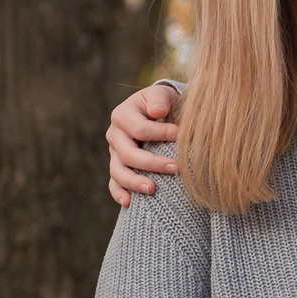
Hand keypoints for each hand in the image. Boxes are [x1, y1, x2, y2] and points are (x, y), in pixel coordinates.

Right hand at [108, 82, 184, 205]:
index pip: (140, 129)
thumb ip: (160, 99)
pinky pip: (114, 183)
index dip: (161, 134)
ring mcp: (114, 153)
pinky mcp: (118, 166)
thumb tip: (158, 112)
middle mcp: (115, 135)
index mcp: (123, 115)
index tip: (182, 136)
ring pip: (117, 171)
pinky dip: (119, 193)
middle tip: (176, 168)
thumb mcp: (161, 95)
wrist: (155, 111)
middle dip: (152, 163)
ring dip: (134, 182)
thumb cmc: (162, 103)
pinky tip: (129, 203)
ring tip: (153, 189)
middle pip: (127, 154)